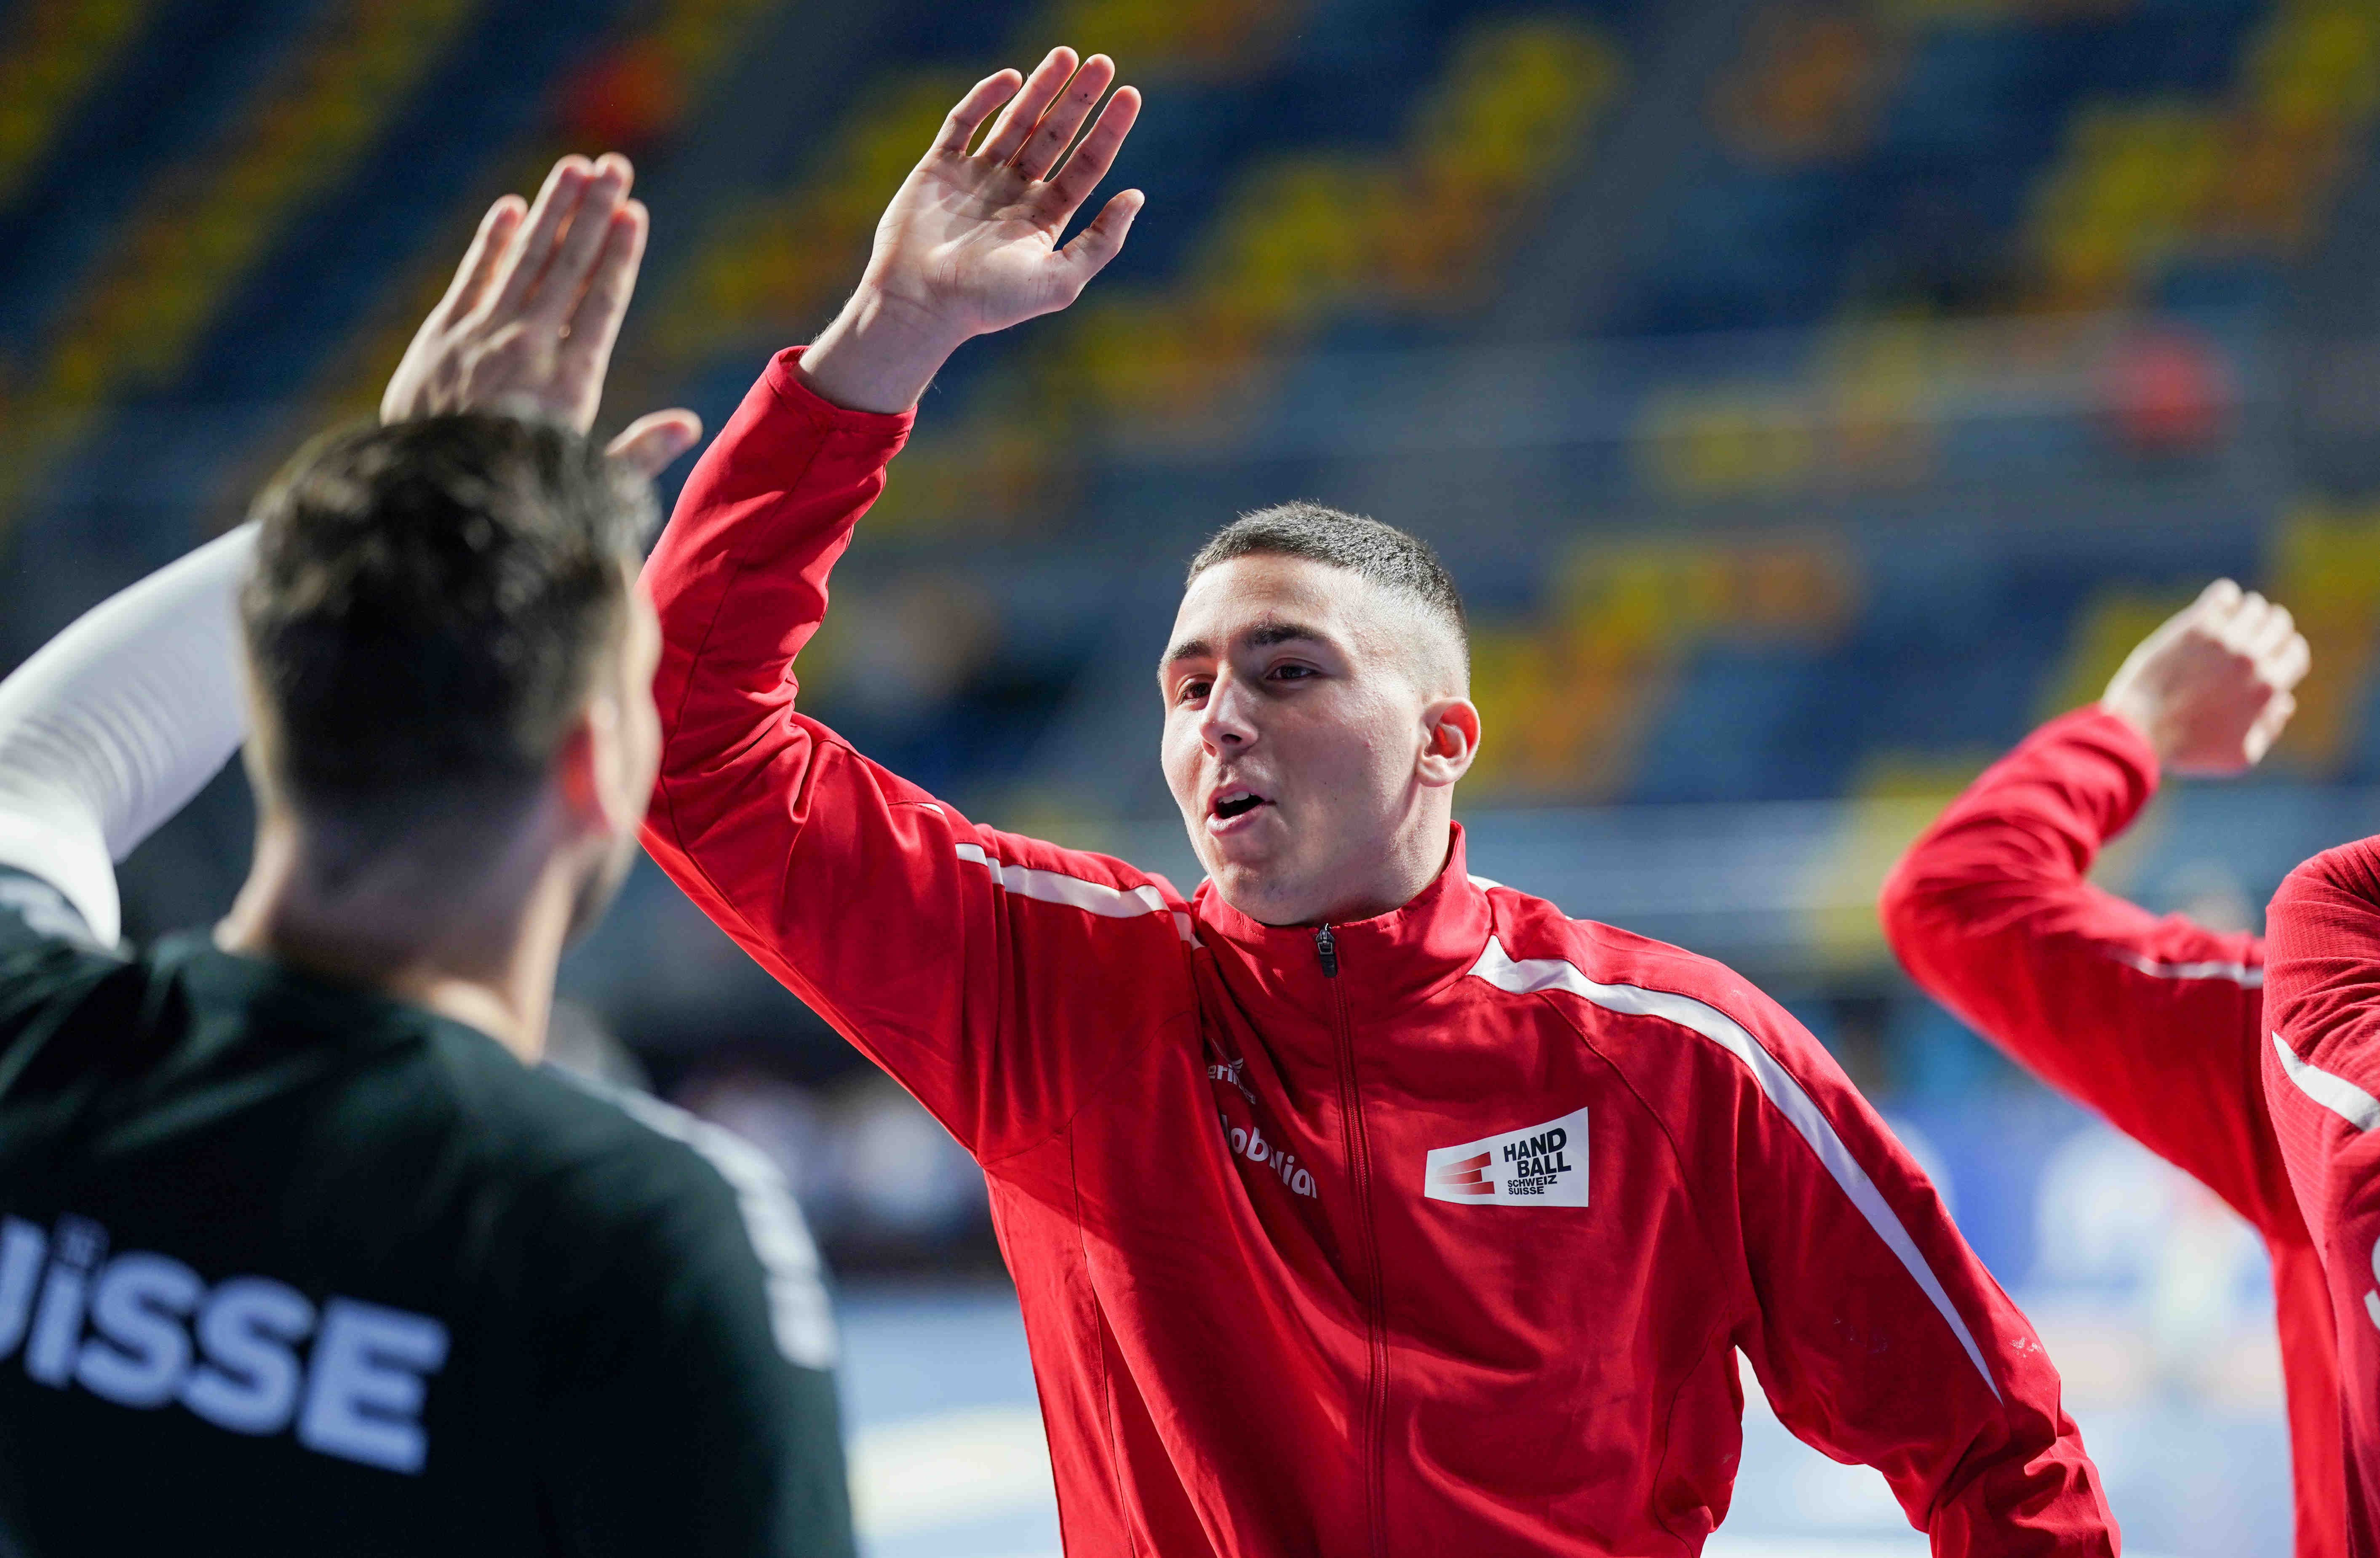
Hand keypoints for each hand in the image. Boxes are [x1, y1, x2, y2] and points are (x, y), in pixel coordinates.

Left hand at [381, 153, 701, 477]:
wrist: (424, 507)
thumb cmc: (516, 499)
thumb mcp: (584, 487)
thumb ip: (636, 454)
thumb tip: (688, 426)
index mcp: (566, 388)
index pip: (599, 305)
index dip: (618, 256)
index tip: (633, 213)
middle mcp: (524, 353)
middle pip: (566, 268)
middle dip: (593, 213)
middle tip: (615, 167)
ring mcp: (478, 340)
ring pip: (523, 261)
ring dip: (550, 211)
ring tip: (575, 168)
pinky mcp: (440, 339)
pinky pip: (472, 278)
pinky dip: (493, 242)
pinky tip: (512, 208)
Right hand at [799, 48, 1144, 413]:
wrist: (919, 303)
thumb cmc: (988, 302)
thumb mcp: (1059, 282)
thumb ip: (1101, 242)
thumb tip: (1136, 195)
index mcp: (1044, 218)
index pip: (1086, 164)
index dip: (1109, 130)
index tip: (1130, 94)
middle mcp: (1014, 193)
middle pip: (1056, 135)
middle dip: (1079, 99)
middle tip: (1103, 63)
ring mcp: (976, 176)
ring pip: (1016, 121)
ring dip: (1041, 88)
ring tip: (1066, 55)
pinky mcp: (938, 167)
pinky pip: (964, 122)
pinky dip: (986, 98)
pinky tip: (1013, 78)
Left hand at [2102, 579, 2310, 773]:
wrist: (2138, 732)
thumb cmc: (2187, 750)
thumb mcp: (2240, 755)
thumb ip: (2269, 729)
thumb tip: (2285, 702)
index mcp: (2268, 688)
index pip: (2295, 652)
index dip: (2285, 653)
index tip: (2269, 655)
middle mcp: (2250, 659)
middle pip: (2278, 624)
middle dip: (2269, 629)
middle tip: (2250, 637)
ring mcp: (2222, 640)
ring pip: (2253, 606)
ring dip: (2247, 612)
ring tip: (2231, 623)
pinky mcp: (2192, 628)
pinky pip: (2223, 594)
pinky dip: (2225, 597)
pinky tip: (2216, 608)